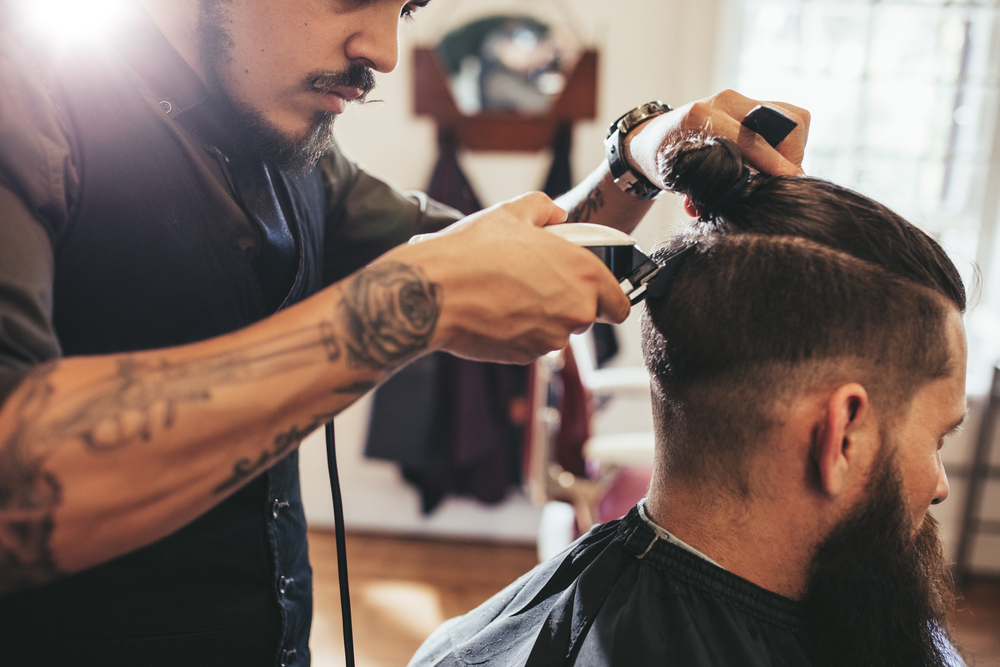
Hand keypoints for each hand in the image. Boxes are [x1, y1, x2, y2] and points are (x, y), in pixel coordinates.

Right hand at [390, 192, 630, 362]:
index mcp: (583, 272)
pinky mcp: (526, 356)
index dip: (608, 298)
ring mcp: (551, 337)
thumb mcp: (511, 212)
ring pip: (556, 331)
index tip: (595, 294)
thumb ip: (544, 209)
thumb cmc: (473, 252)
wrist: (436, 291)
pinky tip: (495, 311)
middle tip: (534, 283)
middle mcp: (575, 309)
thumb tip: (555, 214)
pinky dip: (518, 332)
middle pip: (586, 316)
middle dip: (566, 303)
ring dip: (540, 318)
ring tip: (508, 293)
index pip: (620, 303)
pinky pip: (531, 344)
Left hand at [625, 89, 810, 183]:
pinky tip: (771, 162)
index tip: (789, 181)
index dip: (775, 163)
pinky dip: (786, 143)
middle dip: (790, 156)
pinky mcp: (754, 103)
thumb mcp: (676, 177)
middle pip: (785, 121)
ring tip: (775, 172)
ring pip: (793, 118)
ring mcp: (743, 99)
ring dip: (791, 150)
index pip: (751, 139)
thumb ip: (699, 192)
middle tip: (781, 181)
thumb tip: (721, 205)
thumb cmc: (663, 159)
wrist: (654, 138)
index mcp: (701, 116)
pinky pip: (787, 120)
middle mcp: (727, 101)